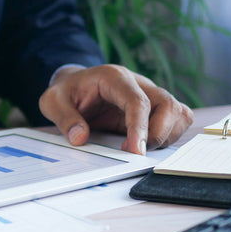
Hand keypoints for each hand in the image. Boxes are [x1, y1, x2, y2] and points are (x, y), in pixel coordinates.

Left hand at [38, 64, 192, 154]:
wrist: (73, 86)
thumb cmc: (66, 92)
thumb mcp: (52, 102)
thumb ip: (65, 118)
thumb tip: (80, 138)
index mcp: (114, 78)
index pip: (138, 100)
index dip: (140, 127)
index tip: (135, 151)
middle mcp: (138, 83)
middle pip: (167, 104)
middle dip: (158, 133)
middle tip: (135, 153)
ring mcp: (149, 95)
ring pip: (178, 112)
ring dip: (166, 135)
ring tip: (139, 148)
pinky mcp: (153, 109)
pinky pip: (177, 119)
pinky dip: (169, 135)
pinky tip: (147, 144)